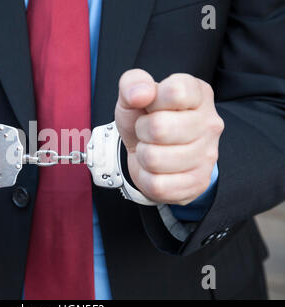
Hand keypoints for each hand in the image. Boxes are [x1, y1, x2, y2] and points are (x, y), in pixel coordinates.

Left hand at [115, 69, 223, 204]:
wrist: (150, 151)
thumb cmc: (145, 118)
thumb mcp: (133, 95)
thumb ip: (132, 84)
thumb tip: (140, 94)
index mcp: (198, 94)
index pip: (175, 92)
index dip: (151, 101)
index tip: (151, 106)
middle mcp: (210, 123)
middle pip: (159, 128)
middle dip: (142, 130)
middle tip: (147, 131)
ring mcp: (208, 155)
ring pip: (154, 159)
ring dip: (143, 155)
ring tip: (151, 149)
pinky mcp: (198, 182)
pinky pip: (157, 185)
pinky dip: (147, 178)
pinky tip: (156, 169)